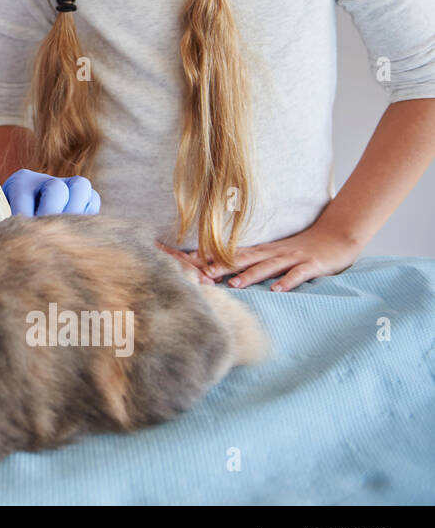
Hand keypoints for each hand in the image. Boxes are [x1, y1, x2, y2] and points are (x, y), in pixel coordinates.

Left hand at [0, 169, 100, 235]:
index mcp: (19, 183)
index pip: (24, 186)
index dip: (22, 205)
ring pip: (81, 190)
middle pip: (58, 187)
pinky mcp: (83, 201)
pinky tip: (72, 233)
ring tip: (58, 233)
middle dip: (51, 212)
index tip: (17, 223)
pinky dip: (87, 216)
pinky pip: (93, 202)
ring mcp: (66, 189)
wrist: (13, 232)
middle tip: (42, 232)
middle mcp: (43, 182)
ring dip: (72, 213)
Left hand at [155, 223, 361, 291]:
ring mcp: (292, 258)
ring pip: (268, 266)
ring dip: (250, 275)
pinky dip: (287, 282)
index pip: (233, 254)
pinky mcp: (311, 265)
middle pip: (244, 259)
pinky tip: (277, 291)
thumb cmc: (304, 248)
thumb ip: (256, 261)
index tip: (189, 263)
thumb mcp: (277, 253)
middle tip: (202, 275)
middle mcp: (274, 253)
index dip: (212, 258)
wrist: (338, 235)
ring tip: (234, 284)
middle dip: (222, 267)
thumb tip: (229, 271)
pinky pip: (297, 274)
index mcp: (264, 251)